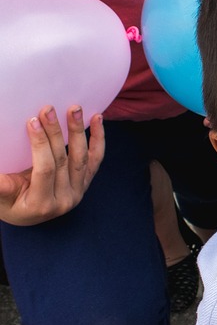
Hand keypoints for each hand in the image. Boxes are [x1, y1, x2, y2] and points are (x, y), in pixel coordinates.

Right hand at [0, 105, 104, 225]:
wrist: (26, 215)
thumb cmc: (7, 203)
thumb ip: (1, 185)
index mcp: (42, 204)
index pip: (45, 169)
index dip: (40, 144)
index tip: (32, 121)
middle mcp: (65, 200)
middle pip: (64, 160)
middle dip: (56, 132)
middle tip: (48, 109)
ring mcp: (78, 191)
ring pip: (82, 158)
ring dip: (78, 131)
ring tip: (74, 109)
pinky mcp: (85, 183)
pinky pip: (95, 160)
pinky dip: (98, 139)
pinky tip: (98, 119)